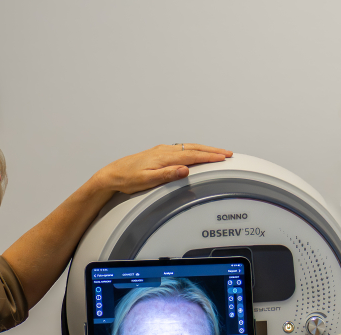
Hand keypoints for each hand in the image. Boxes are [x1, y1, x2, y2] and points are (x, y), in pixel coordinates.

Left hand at [92, 144, 232, 195]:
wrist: (112, 175)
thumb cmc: (127, 180)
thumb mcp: (147, 181)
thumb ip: (167, 175)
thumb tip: (185, 170)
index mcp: (164, 157)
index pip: (192, 156)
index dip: (210, 157)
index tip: (224, 158)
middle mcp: (164, 151)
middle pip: (194, 148)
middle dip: (212, 150)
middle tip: (228, 153)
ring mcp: (162, 151)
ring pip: (189, 147)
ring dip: (205, 149)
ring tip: (218, 153)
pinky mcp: (159, 153)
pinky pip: (182, 149)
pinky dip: (194, 150)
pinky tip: (196, 153)